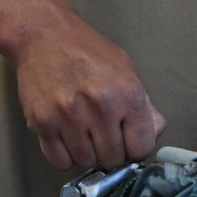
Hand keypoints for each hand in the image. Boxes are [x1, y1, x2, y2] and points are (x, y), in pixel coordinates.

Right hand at [15, 10, 164, 170]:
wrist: (45, 34)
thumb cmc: (88, 50)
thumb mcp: (126, 69)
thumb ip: (144, 104)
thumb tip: (155, 133)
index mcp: (127, 93)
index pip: (142, 148)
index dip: (136, 149)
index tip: (128, 142)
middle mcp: (100, 107)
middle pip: (113, 159)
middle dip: (111, 152)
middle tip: (103, 134)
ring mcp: (69, 116)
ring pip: (85, 162)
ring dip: (87, 153)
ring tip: (83, 132)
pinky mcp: (42, 122)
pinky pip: (59, 161)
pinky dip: (64, 155)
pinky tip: (66, 136)